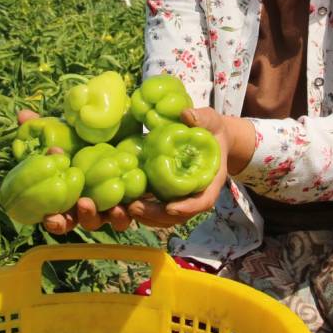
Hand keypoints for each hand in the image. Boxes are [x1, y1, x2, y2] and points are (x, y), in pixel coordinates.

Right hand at [16, 109, 133, 234]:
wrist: (128, 137)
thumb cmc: (90, 139)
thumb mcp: (68, 132)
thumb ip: (45, 127)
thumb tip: (22, 115)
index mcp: (72, 196)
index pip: (59, 216)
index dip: (54, 220)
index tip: (50, 217)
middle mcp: (90, 205)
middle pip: (82, 221)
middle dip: (81, 217)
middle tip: (83, 204)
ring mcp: (112, 207)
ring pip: (107, 221)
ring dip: (108, 217)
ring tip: (112, 208)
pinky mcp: (134, 203)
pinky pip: (130, 215)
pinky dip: (128, 213)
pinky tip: (129, 205)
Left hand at [127, 108, 233, 227]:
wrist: (210, 137)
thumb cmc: (212, 129)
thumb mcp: (211, 120)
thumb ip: (202, 119)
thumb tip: (186, 115)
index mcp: (211, 181)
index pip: (203, 201)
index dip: (188, 207)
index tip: (171, 207)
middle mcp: (195, 194)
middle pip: (179, 215)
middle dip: (156, 215)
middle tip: (134, 207)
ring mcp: (180, 197)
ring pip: (164, 217)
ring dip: (144, 216)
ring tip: (122, 209)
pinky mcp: (166, 194)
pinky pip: (154, 208)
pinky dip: (140, 209)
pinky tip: (121, 203)